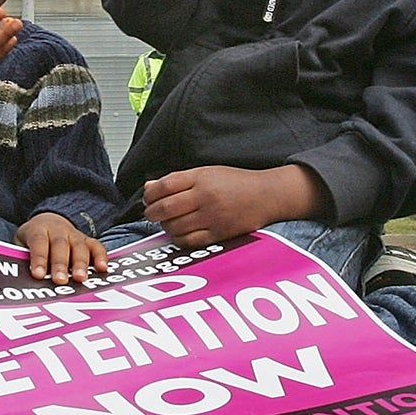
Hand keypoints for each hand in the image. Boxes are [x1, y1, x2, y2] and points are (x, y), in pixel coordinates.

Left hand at [14, 212, 109, 284]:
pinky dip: (101, 256)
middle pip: (60, 245)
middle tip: (60, 280)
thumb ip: (22, 258)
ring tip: (80, 279)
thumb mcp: (21, 245)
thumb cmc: (32, 241)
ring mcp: (74, 234)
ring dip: (81, 263)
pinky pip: (96, 246)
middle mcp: (58, 230)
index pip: (39, 242)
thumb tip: (20, 278)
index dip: (39, 258)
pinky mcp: (88, 240)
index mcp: (39, 229)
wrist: (48, 221)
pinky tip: (103, 268)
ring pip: (79, 247)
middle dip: (60, 264)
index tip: (38, 275)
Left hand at [142, 164, 323, 250]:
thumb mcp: (207, 173)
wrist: (267, 195)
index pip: (164, 185)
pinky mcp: (219, 234)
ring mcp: (212, 216)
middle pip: (166, 207)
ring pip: (175, 226)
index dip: (150, 194)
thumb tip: (149, 187)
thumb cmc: (237, 183)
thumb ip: (177, 180)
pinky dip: (179, 239)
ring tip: (168, 222)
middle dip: (152, 213)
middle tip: (152, 213)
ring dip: (165, 227)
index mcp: (201, 177)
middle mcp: (205, 196)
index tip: (148, 199)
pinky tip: (180, 234)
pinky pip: (189, 241)